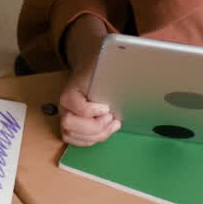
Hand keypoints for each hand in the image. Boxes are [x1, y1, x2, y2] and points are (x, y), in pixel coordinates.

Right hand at [59, 15, 119, 145]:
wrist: (90, 67)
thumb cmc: (99, 67)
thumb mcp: (105, 62)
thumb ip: (116, 64)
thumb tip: (138, 62)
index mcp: (70, 90)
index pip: (74, 105)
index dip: (92, 110)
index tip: (107, 107)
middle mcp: (64, 105)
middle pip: (69, 124)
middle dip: (95, 126)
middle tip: (111, 117)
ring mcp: (66, 117)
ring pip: (71, 135)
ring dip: (95, 134)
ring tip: (112, 124)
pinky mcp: (72, 126)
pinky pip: (75, 141)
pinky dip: (92, 139)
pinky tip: (106, 129)